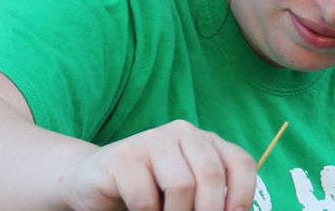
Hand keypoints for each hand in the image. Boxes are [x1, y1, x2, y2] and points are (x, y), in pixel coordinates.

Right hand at [60, 120, 257, 210]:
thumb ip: (209, 201)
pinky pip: (145, 196)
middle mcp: (182, 132)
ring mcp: (151, 140)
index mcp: (205, 142)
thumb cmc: (147, 195)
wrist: (92, 183)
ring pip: (181, 185)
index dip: (243, 196)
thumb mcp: (186, 197)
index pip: (240, 163)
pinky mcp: (122, 156)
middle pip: (211, 176)